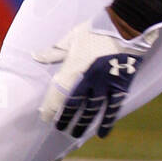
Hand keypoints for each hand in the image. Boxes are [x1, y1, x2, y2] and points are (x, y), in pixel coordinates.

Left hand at [34, 13, 161, 138]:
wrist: (125, 26)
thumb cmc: (96, 29)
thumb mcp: (72, 37)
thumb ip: (55, 51)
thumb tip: (35, 56)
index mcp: (72, 68)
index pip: (57, 94)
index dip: (50, 107)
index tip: (45, 117)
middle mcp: (87, 81)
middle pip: (73, 105)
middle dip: (65, 118)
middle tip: (60, 129)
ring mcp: (104, 85)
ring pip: (91, 109)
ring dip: (83, 122)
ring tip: (76, 133)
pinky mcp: (120, 86)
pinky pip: (113, 108)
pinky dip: (107, 121)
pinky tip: (102, 134)